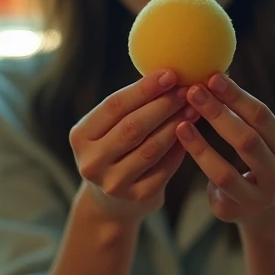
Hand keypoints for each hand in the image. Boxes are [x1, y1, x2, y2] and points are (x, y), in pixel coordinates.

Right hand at [70, 70, 200, 222]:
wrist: (113, 201)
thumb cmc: (117, 149)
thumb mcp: (111, 128)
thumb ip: (131, 105)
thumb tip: (169, 73)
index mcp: (81, 136)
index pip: (114, 106)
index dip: (144, 89)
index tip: (170, 73)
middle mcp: (92, 161)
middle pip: (133, 127)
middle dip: (164, 105)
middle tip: (188, 89)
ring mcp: (113, 183)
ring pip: (151, 148)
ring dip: (176, 125)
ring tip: (194, 108)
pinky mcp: (137, 197)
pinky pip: (165, 168)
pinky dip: (180, 148)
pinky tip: (193, 133)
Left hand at [175, 73, 274, 225]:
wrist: (268, 210)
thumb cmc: (258, 161)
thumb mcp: (261, 139)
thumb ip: (244, 114)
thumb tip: (217, 71)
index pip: (263, 117)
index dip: (237, 96)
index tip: (213, 76)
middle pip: (247, 141)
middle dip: (218, 114)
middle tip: (193, 91)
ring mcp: (259, 198)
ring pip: (227, 171)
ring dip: (201, 145)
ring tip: (181, 122)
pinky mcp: (238, 212)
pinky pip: (214, 188)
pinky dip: (199, 165)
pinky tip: (183, 143)